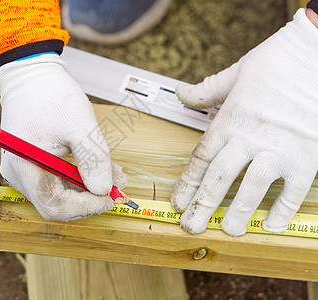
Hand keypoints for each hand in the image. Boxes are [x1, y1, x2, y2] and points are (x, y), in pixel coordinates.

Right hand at [0, 53, 125, 220]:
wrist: (31, 75)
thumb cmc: (51, 96)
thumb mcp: (80, 126)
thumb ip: (93, 160)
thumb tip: (104, 191)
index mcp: (25, 168)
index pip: (55, 206)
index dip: (85, 207)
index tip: (109, 198)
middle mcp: (20, 175)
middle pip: (57, 203)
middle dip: (90, 197)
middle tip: (117, 185)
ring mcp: (25, 170)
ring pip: (60, 192)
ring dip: (88, 187)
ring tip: (114, 173)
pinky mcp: (32, 163)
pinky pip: (57, 179)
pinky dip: (79, 177)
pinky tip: (98, 166)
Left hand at [170, 9, 317, 235]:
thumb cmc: (277, 62)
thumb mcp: (235, 74)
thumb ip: (205, 91)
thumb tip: (180, 93)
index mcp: (230, 119)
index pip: (202, 158)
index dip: (188, 183)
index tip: (178, 202)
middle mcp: (251, 137)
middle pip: (220, 177)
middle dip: (203, 204)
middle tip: (191, 226)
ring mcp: (281, 148)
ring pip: (254, 187)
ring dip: (239, 212)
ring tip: (228, 230)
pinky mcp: (308, 156)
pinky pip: (294, 190)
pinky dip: (283, 210)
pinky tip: (270, 224)